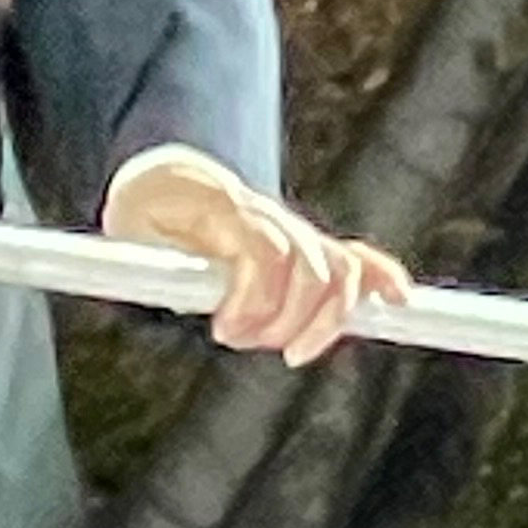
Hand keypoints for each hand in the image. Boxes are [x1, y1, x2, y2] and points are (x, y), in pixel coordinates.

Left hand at [99, 150, 411, 367]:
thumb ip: (148, 259)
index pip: (265, 249)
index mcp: (222, 207)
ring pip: (338, 268)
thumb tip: (160, 285)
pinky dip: (379, 277)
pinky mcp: (305, 245)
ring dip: (324, 320)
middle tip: (236, 338)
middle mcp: (267, 215)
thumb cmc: (143, 211)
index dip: (253, 299)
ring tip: (286, 350)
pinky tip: (398, 303)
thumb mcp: (130, 229)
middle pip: (310, 266)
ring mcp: (291, 229)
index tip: (224, 330)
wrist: (165, 177)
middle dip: (284, 320)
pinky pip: (353, 258)